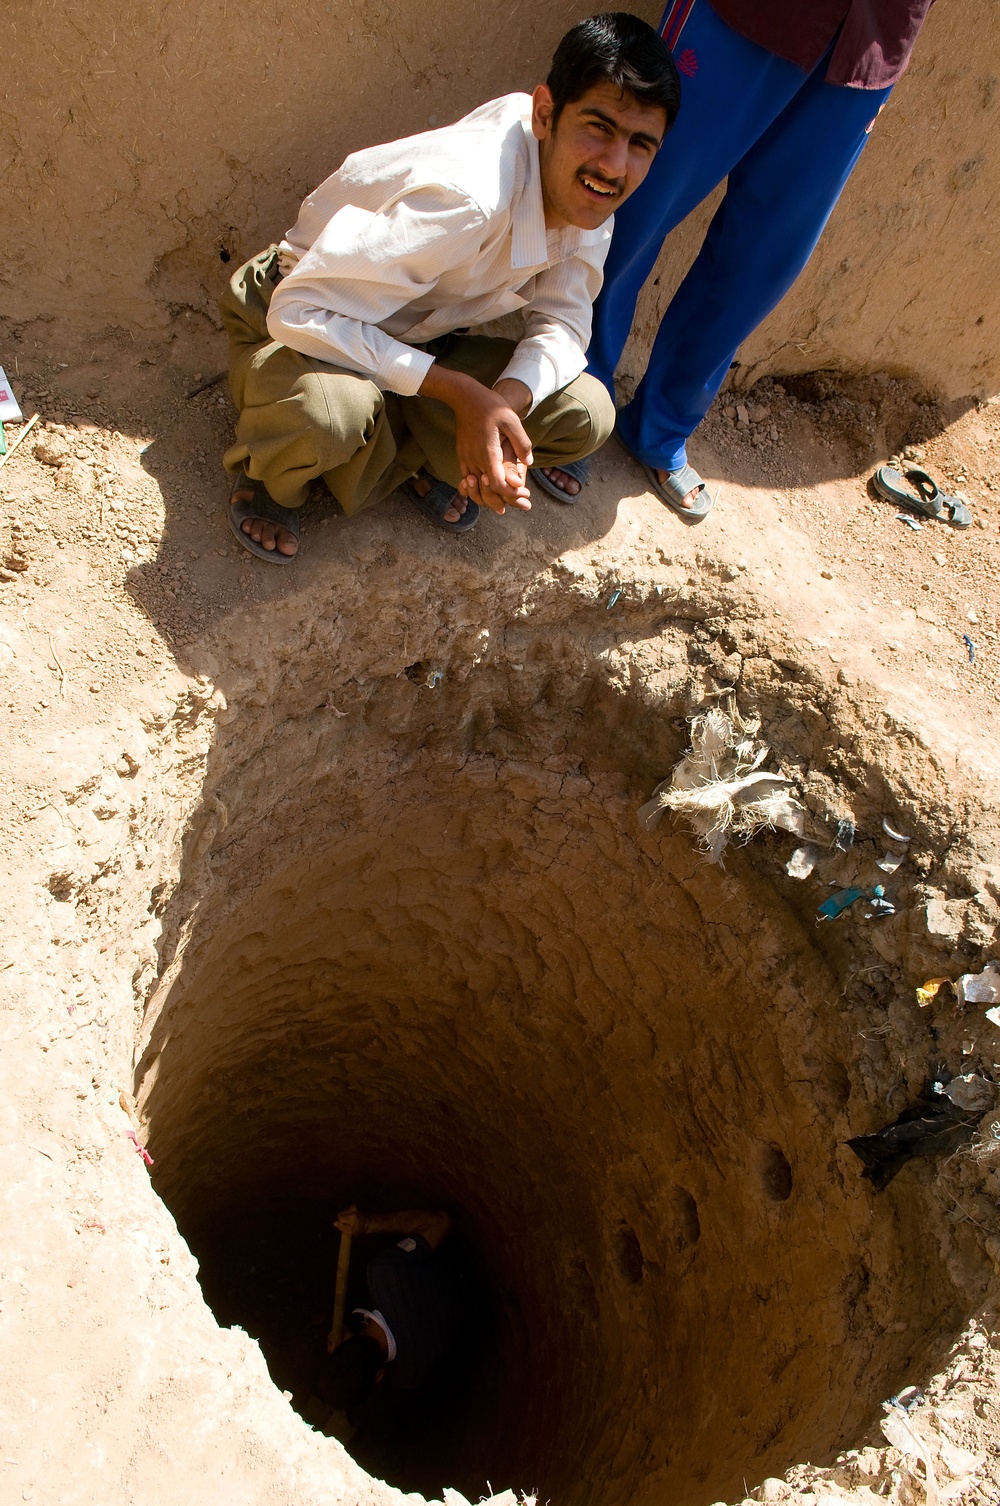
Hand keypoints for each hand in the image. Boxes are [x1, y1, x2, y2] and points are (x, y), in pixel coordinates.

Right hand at [334, 1205, 366, 1235]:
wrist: (367, 1222)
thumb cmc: (359, 1229)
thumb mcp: (350, 1232)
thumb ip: (341, 1227)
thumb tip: (334, 1222)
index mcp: (351, 1217)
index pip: (339, 1218)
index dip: (341, 1223)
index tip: (346, 1226)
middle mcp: (352, 1210)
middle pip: (340, 1214)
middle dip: (342, 1219)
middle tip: (348, 1223)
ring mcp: (353, 1207)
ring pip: (342, 1212)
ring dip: (345, 1216)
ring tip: (350, 1220)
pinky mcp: (353, 1206)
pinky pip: (345, 1210)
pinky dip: (347, 1214)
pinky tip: (351, 1217)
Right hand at [418, 366, 533, 508]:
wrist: (464, 397)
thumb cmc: (490, 406)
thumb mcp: (511, 419)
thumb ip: (521, 442)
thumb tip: (528, 462)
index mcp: (488, 452)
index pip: (498, 484)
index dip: (511, 494)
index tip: (525, 494)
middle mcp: (475, 460)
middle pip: (486, 492)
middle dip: (504, 502)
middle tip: (523, 505)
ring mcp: (466, 459)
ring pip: (475, 490)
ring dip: (488, 500)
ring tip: (503, 506)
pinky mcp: (462, 457)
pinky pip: (467, 481)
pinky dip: (476, 491)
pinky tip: (485, 494)